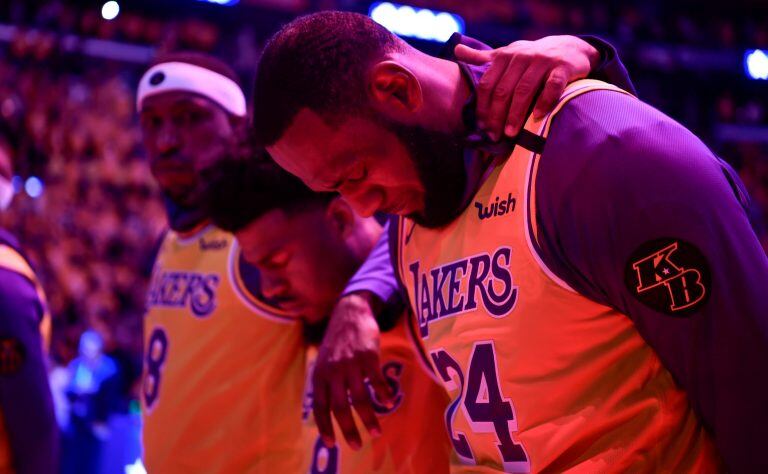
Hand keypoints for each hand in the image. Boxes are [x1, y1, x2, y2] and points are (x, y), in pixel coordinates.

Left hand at [312, 291, 393, 449]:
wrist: (350, 311)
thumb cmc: (338, 340)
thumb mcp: (324, 360)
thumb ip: (325, 382)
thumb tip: (329, 411)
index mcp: (320, 375)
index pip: (320, 407)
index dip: (325, 427)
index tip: (332, 444)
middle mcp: (333, 371)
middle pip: (339, 407)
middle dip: (348, 429)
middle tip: (357, 445)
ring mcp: (350, 363)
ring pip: (359, 398)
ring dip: (369, 418)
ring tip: (376, 432)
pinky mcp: (368, 356)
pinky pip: (377, 381)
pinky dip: (383, 394)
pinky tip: (389, 402)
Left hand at [455, 35, 599, 140]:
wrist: (570, 47)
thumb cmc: (532, 57)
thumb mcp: (507, 54)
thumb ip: (483, 57)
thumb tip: (456, 50)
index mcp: (505, 56)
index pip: (487, 85)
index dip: (482, 108)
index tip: (482, 127)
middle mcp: (521, 56)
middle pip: (503, 90)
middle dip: (496, 116)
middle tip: (494, 136)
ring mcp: (543, 61)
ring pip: (524, 90)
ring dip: (516, 114)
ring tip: (510, 134)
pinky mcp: (563, 68)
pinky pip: (552, 86)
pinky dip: (544, 102)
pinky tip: (538, 116)